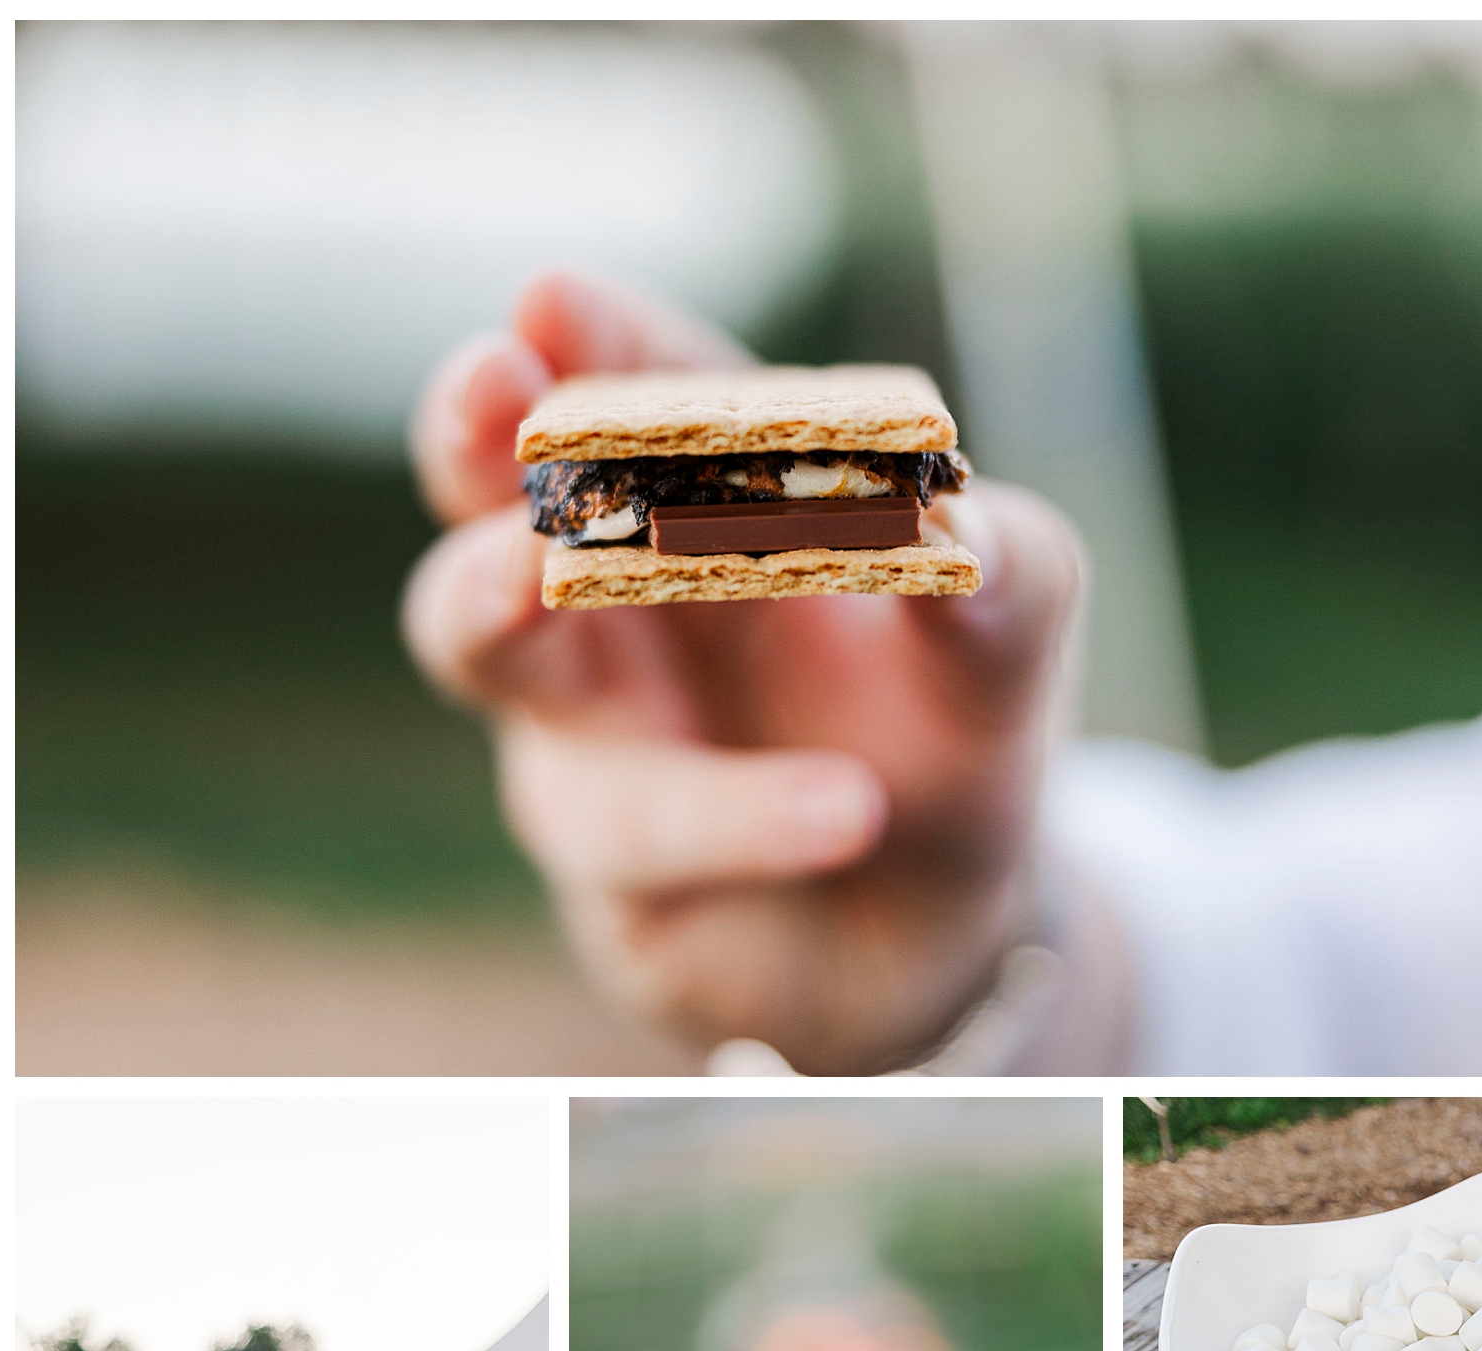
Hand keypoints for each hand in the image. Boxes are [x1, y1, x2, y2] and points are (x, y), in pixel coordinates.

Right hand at [402, 273, 1089, 1073]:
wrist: (945, 926)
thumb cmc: (949, 733)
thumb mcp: (1010, 638)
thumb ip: (1009, 571)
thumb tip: (963, 531)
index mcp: (711, 506)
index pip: (641, 396)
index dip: (595, 342)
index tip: (556, 293)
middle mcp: (619, 608)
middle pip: (491, 498)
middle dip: (470, 436)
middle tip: (486, 383)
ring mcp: (591, 741)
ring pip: (500, 659)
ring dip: (504, 604)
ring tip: (534, 572)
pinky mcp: (614, 873)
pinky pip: (650, 830)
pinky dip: (744, 811)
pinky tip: (851, 807)